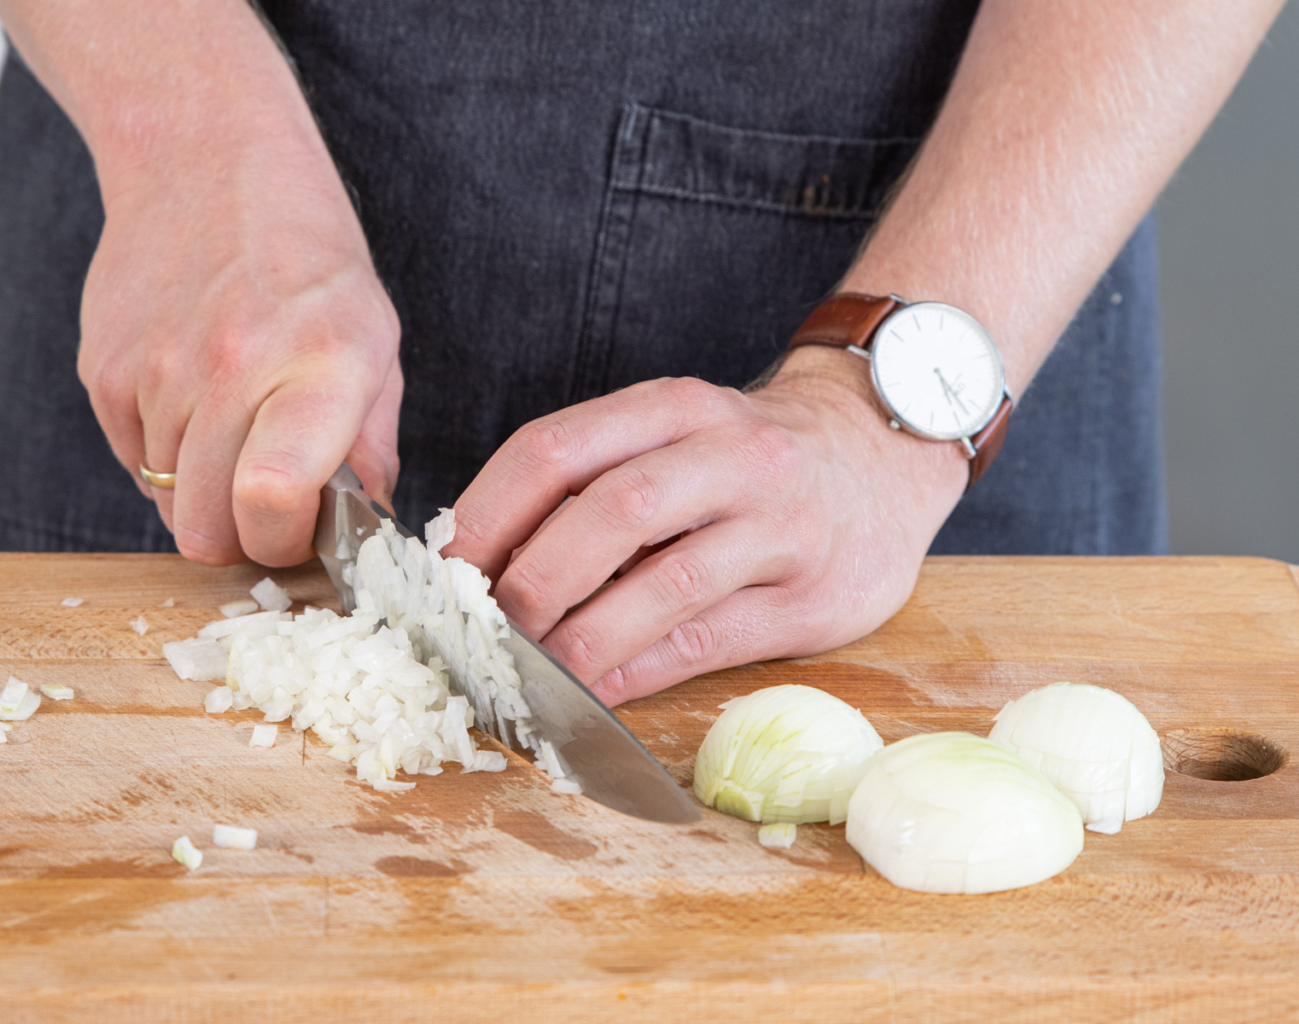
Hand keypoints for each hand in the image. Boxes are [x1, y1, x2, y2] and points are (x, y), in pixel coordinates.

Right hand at [77, 141, 400, 566]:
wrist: (205, 162)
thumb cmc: (307, 260)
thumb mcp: (375, 338)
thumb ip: (373, 440)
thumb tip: (367, 522)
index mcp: (318, 363)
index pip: (270, 500)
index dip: (284, 541)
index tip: (303, 529)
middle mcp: (231, 368)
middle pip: (208, 530)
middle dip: (244, 536)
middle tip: (270, 501)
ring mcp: (155, 371)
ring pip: (168, 505)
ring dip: (204, 492)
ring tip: (236, 429)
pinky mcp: (103, 372)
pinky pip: (134, 464)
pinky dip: (166, 456)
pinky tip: (196, 402)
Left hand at [445, 348, 968, 704]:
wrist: (884, 453)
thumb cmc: (750, 458)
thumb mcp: (676, 434)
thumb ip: (595, 480)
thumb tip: (480, 561)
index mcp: (674, 406)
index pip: (557, 449)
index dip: (487, 513)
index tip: (442, 571)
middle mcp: (731, 453)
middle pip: (610, 511)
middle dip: (532, 580)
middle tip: (483, 632)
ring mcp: (781, 525)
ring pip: (667, 582)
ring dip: (584, 638)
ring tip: (531, 675)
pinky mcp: (813, 596)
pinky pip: (709, 640)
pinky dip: (641, 672)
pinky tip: (596, 694)